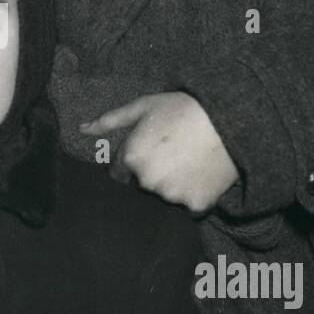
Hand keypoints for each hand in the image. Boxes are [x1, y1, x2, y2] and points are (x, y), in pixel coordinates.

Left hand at [80, 91, 239, 211]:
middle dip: (151, 175)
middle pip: (142, 186)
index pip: (119, 174)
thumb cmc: (184, 108)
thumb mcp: (144, 106)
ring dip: (171, 186)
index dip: (133, 162)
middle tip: (173, 153)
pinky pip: (188, 206)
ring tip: (189, 161)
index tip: (150, 150)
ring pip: (164, 197)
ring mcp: (172, 196)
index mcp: (131, 158)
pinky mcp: (196, 205)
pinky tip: (201, 174)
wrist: (231, 118)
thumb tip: (82, 129)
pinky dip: (193, 195)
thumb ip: (110, 121)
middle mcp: (147, 181)